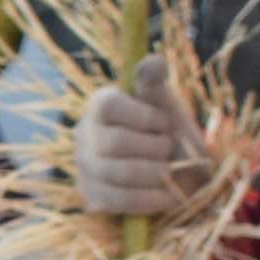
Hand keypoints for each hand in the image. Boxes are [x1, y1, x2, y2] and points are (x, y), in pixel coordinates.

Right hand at [72, 60, 196, 219]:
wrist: (176, 174)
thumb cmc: (168, 134)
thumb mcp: (165, 105)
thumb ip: (156, 84)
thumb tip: (154, 59)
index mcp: (100, 105)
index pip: (108, 105)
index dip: (144, 117)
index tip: (166, 124)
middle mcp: (84, 135)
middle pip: (114, 143)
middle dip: (154, 149)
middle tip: (171, 150)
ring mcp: (85, 169)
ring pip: (118, 174)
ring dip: (156, 175)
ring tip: (172, 172)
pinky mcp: (92, 198)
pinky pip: (118, 201)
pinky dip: (150, 200)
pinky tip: (168, 196)